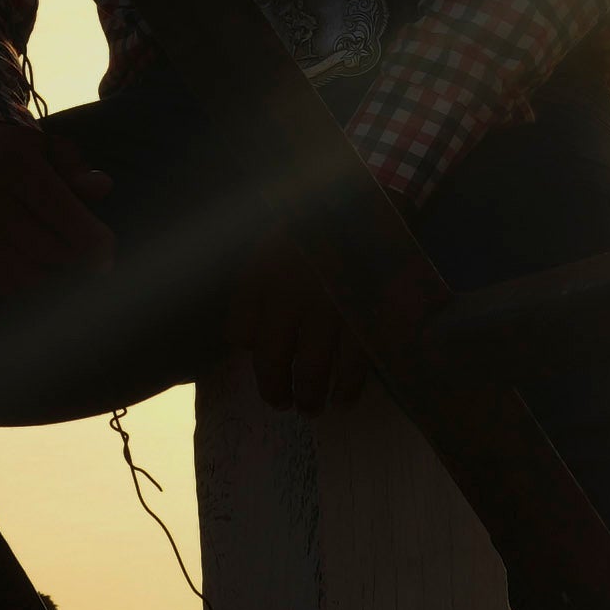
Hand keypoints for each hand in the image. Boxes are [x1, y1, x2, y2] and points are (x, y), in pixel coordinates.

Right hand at [0, 120, 114, 295]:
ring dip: (54, 277)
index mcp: (14, 163)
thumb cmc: (20, 155)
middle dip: (77, 260)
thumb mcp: (51, 149)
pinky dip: (30, 285)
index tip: (108, 253)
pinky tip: (43, 272)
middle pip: (44, 247)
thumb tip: (102, 188)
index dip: (88, 237)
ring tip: (69, 267)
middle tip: (94, 263)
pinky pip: (3, 283)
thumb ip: (79, 170)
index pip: (57, 208)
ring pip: (24, 273)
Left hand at [228, 224, 405, 413]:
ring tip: (311, 408)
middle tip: (281, 404)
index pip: (241, 333)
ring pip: (312, 372)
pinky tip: (344, 399)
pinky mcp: (365, 317)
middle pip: (273, 362)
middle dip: (276, 392)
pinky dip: (348, 389)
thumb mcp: (272, 242)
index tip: (262, 362)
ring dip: (310, 398)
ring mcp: (328, 309)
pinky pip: (353, 366)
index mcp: (261, 275)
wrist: (368, 200)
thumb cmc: (314, 224)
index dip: (250, 354)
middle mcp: (289, 296)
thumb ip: (258, 284)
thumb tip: (248, 337)